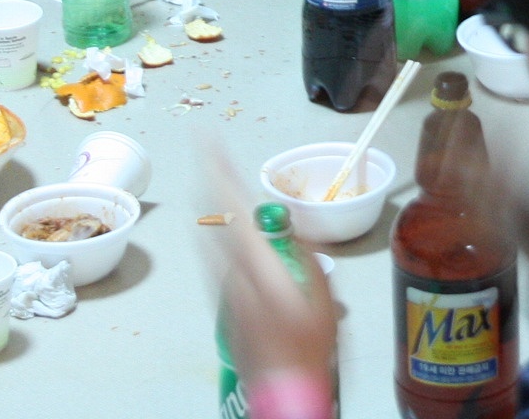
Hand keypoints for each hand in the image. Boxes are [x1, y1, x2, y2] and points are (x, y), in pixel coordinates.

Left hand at [201, 143, 337, 401]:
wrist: (281, 389)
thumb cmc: (307, 345)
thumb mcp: (320, 294)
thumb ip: (303, 252)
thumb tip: (290, 220)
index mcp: (256, 264)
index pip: (232, 206)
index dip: (219, 169)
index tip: (207, 140)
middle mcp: (231, 273)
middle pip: (213, 218)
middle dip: (210, 181)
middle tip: (208, 153)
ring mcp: (223, 290)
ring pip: (212, 238)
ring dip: (215, 207)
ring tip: (216, 182)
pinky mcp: (223, 304)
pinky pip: (215, 258)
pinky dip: (220, 236)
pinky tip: (228, 234)